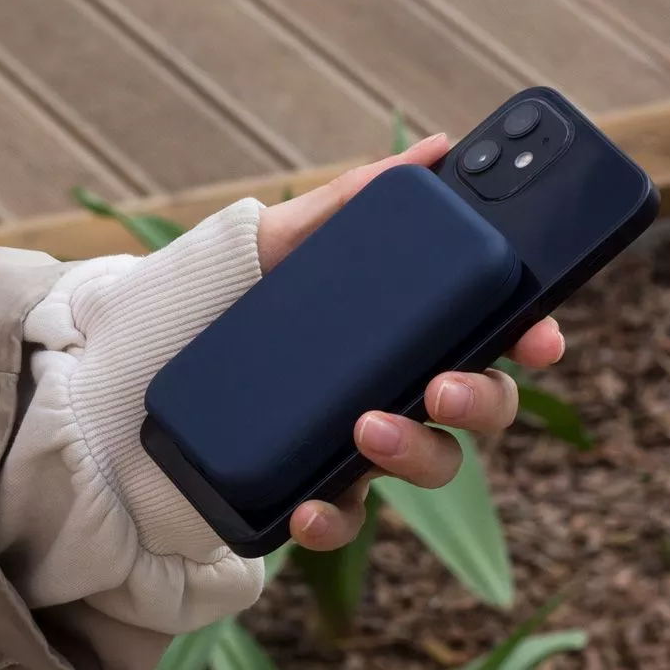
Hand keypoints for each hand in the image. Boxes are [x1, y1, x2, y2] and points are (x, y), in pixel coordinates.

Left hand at [256, 133, 565, 552]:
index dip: (532, 333)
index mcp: (407, 326)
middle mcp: (399, 387)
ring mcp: (360, 444)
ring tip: (365, 427)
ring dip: (415, 451)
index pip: (493, 330)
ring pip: (432, 464)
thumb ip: (353, 202)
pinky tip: (308, 507)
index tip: (539, 335)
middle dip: (481, 399)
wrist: (130, 370)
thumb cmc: (221, 300)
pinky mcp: (315, 490)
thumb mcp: (281, 241)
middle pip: (481, 406)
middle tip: (442, 385)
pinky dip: (334, 519)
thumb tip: (436, 149)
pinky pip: (348, 519)